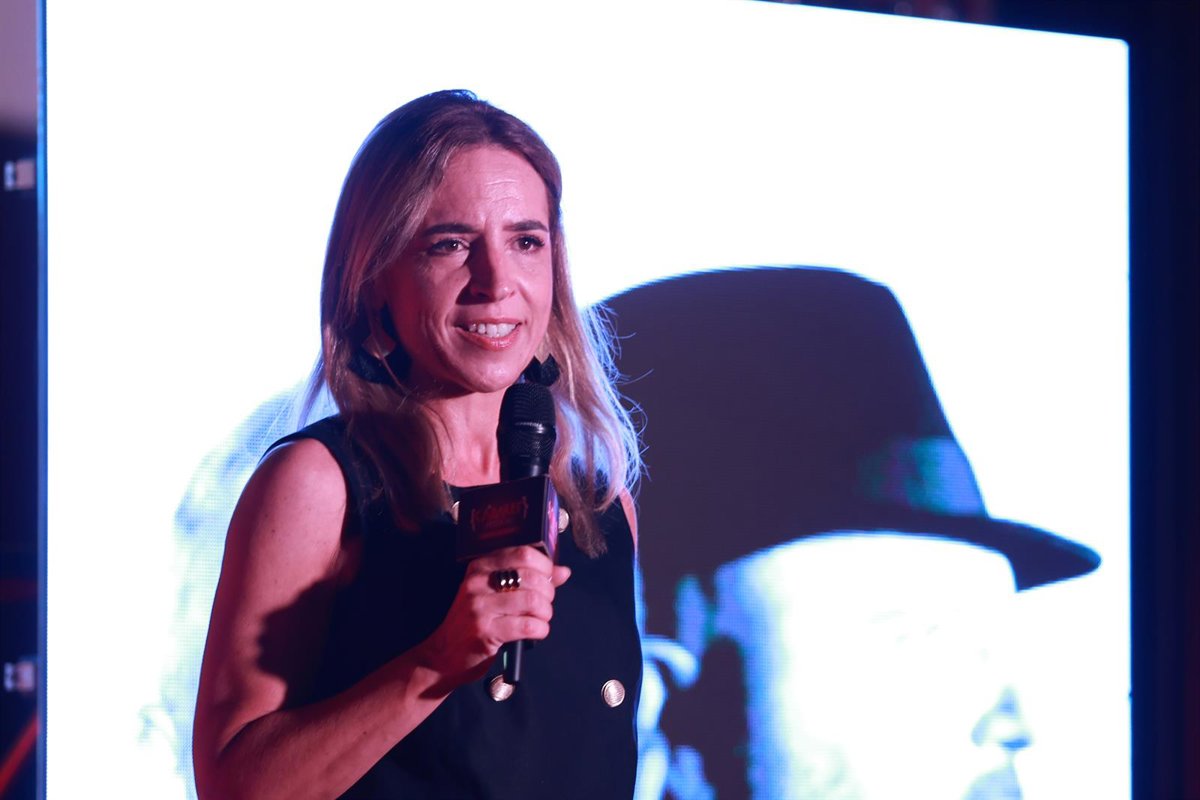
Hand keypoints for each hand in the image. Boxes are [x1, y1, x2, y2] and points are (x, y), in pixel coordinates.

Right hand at [416, 546, 570, 685]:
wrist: (443, 655)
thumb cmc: (474, 622)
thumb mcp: (495, 594)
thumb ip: (530, 579)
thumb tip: (563, 571)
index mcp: (481, 567)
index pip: (523, 553)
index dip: (545, 565)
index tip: (550, 578)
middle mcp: (478, 582)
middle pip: (532, 577)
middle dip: (548, 593)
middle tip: (544, 605)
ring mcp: (480, 607)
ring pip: (533, 600)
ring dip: (545, 613)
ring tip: (540, 619)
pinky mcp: (485, 631)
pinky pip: (528, 626)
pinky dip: (540, 629)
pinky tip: (536, 632)